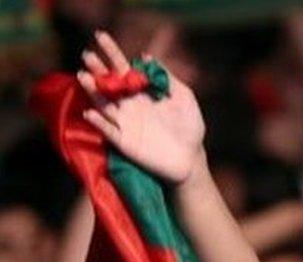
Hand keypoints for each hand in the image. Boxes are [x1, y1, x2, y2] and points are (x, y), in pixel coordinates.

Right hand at [77, 31, 205, 184]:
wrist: (190, 158)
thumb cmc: (189, 127)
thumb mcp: (184, 98)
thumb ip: (168, 79)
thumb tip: (147, 57)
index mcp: (142, 93)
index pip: (123, 68)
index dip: (112, 52)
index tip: (101, 36)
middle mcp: (129, 106)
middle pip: (109, 84)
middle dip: (98, 69)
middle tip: (88, 55)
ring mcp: (125, 123)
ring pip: (104, 104)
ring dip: (93, 91)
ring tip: (84, 76)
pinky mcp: (124, 142)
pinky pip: (108, 131)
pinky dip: (99, 122)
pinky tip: (91, 112)